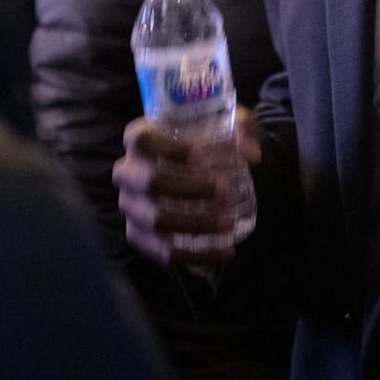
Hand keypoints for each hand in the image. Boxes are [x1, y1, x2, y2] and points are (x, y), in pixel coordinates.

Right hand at [113, 109, 259, 267]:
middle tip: (224, 190)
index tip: (202, 155)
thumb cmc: (201, 142)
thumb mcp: (222, 123)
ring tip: (229, 223)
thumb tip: (251, 153)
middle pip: (150, 181)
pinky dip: (194, 255)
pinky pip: (161, 251)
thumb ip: (241, 128)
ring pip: (156, 220)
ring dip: (195, 223)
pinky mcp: (139, 235)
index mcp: (138, 139)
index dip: (169, 148)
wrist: (189, 171)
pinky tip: (224, 251)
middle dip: (189, 188)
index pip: (142, 140)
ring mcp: (130, 206)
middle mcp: (127, 172)